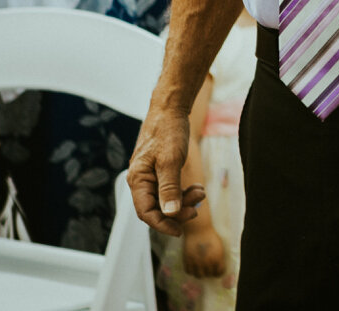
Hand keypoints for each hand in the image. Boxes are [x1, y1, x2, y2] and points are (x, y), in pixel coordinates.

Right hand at [128, 100, 206, 235]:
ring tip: (200, 193)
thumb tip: (170, 214)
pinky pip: (170, 189)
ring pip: (165, 200)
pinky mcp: (160, 170)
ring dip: (183, 201)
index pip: (146, 213)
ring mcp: (150, 175)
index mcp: (137, 179)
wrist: (171, 107)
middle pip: (156, 208)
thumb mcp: (171, 159)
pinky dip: (183, 191)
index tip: (179, 231)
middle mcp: (140, 180)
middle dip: (177, 212)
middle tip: (196, 209)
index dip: (162, 224)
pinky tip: (197, 188)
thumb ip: (169, 187)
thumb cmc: (168, 130)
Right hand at [182, 218, 228, 278]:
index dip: (218, 272)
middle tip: (208, 269)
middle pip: (209, 275)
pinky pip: (189, 271)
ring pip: (199, 276)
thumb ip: (219, 258)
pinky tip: (193, 267)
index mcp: (217, 258)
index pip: (219, 272)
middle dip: (209, 272)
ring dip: (200, 273)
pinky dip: (191, 271)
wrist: (198, 229)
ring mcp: (197, 262)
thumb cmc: (210, 236)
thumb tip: (218, 268)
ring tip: (200, 269)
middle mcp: (208, 262)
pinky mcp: (188, 260)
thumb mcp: (219, 246)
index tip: (216, 271)